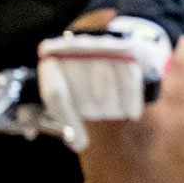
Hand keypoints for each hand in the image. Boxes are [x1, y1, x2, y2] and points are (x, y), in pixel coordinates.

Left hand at [37, 16, 171, 151]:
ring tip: (115, 110)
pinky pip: (129, 80)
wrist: (119, 40)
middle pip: (85, 97)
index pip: (57, 94)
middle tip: (101, 113)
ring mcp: (101, 44)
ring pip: (106, 90)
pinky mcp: (127, 46)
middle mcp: (74, 46)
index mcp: (52, 55)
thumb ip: (66, 109)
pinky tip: (132, 114)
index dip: (69, 122)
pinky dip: (130, 102)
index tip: (80, 142)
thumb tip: (75, 142)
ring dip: (112, 108)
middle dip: (94, 111)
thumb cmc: (90, 72)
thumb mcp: (71, 85)